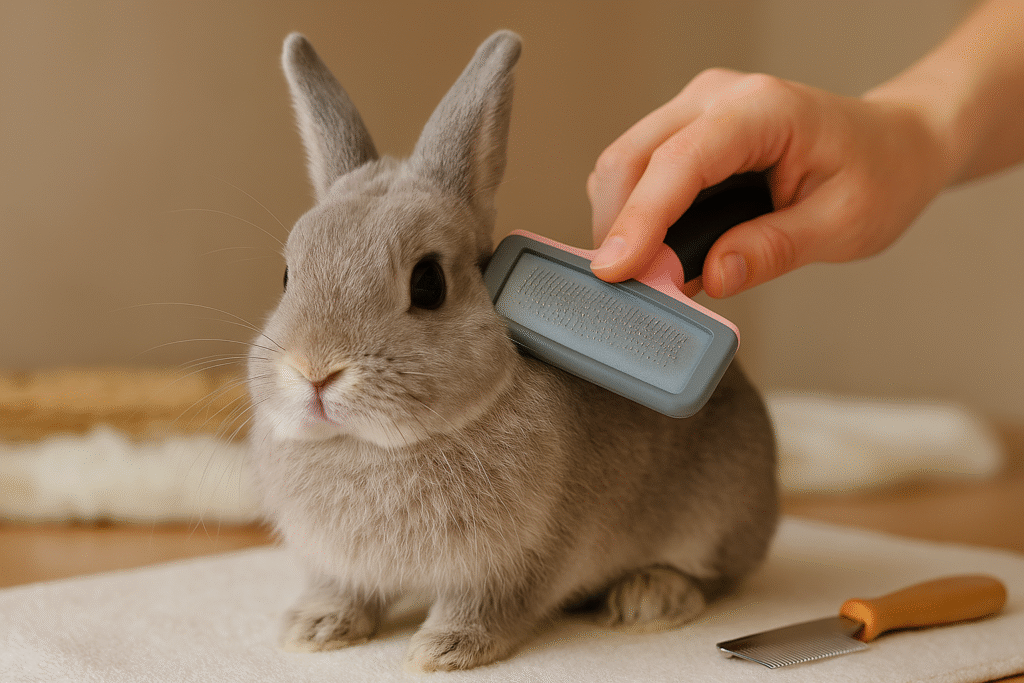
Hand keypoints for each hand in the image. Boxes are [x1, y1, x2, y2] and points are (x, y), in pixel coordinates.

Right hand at [587, 68, 951, 296]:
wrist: (894, 144)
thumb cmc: (879, 175)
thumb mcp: (844, 224)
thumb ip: (775, 249)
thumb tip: (713, 275)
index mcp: (763, 109)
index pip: (678, 162)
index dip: (639, 220)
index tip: (616, 272)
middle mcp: (717, 97)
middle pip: (630, 158)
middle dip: (618, 227)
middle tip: (631, 290)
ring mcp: (695, 108)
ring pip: (623, 164)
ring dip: (621, 221)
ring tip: (647, 274)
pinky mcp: (686, 129)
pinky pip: (636, 169)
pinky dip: (632, 213)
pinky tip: (655, 248)